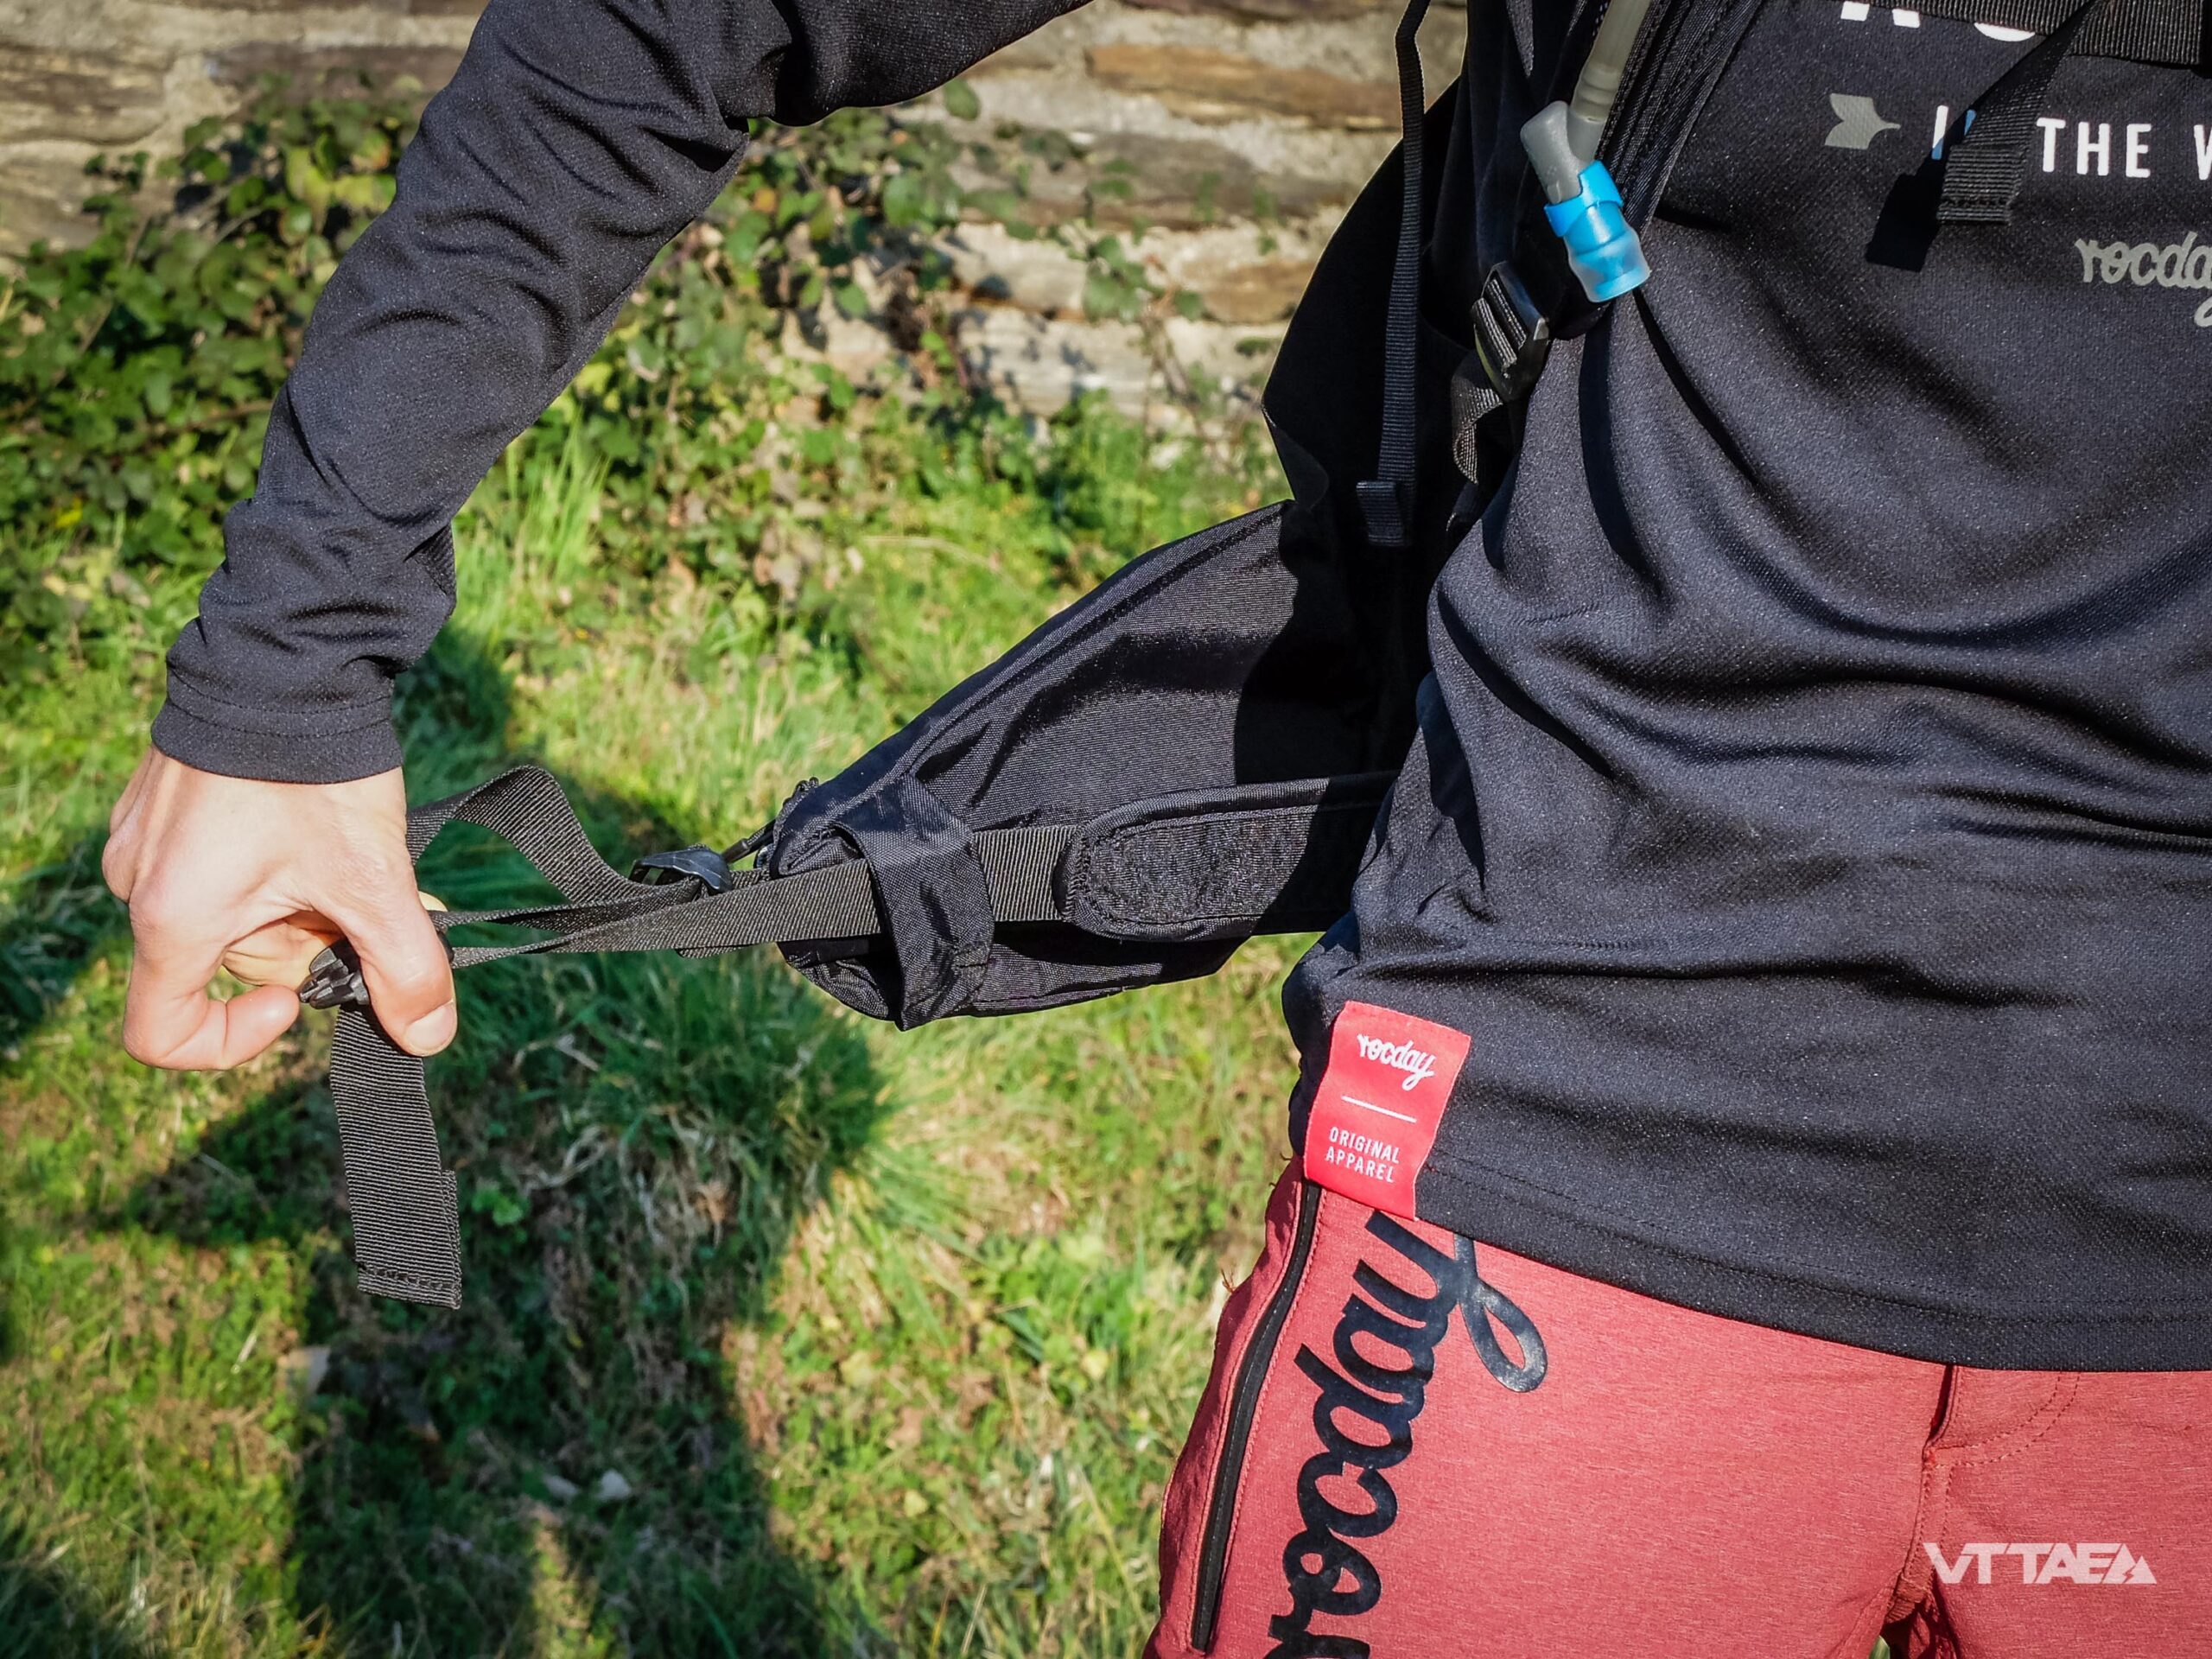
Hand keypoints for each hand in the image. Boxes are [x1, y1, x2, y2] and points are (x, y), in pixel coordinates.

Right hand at [102, 749, 455, 1069]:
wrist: (289, 658)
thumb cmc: (315, 774)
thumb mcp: (373, 879)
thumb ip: (404, 967)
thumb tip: (424, 1037)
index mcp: (173, 918)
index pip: (163, 1035)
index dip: (231, 1042)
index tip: (296, 1001)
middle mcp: (139, 885)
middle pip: (233, 962)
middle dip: (313, 940)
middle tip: (374, 897)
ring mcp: (148, 841)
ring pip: (238, 912)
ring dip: (307, 901)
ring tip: (364, 857)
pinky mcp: (166, 805)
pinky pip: (224, 866)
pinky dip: (284, 866)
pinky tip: (333, 830)